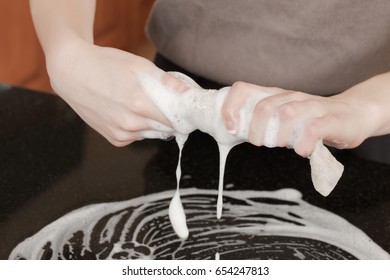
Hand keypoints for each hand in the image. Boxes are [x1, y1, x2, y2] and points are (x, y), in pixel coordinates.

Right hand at [46, 40, 187, 145]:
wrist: (71, 73)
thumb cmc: (104, 64)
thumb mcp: (137, 65)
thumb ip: (165, 81)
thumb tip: (188, 93)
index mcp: (138, 104)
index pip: (174, 119)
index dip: (182, 113)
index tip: (184, 107)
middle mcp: (130, 124)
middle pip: (165, 129)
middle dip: (170, 118)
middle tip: (164, 103)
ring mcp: (120, 134)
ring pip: (152, 134)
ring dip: (154, 123)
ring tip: (143, 104)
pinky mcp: (113, 139)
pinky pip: (137, 137)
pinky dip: (139, 128)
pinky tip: (130, 112)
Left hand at [222, 81, 373, 156]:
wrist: (354, 114)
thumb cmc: (312, 119)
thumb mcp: (283, 117)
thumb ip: (263, 122)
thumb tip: (235, 134)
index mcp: (274, 95)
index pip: (243, 89)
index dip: (231, 107)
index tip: (230, 127)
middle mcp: (290, 97)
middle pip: (264, 106)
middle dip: (255, 129)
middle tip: (259, 143)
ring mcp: (311, 106)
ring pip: (287, 113)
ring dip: (278, 135)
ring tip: (281, 145)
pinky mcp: (330, 119)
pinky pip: (314, 128)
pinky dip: (304, 143)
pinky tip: (302, 151)